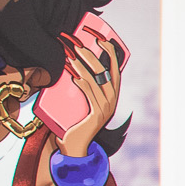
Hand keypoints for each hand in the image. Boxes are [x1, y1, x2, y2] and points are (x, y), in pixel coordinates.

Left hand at [56, 37, 126, 159]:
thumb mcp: (84, 101)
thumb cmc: (76, 122)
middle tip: (76, 45)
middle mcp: (112, 99)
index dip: (110, 52)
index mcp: (112, 93)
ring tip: (70, 56)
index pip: (115, 68)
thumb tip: (74, 66)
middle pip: (104, 71)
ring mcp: (106, 107)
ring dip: (82, 66)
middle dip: (90, 55)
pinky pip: (90, 95)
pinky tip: (74, 77)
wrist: (75, 146)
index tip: (101, 39)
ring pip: (96, 81)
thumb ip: (84, 86)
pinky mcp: (97, 114)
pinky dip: (83, 84)